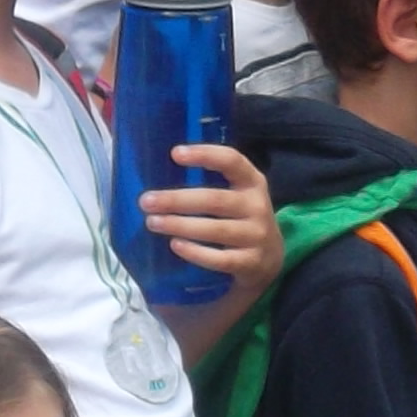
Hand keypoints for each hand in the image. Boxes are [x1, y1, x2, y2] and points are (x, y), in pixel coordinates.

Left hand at [139, 142, 277, 288]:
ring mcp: (256, 236)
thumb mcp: (237, 195)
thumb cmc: (240, 218)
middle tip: (146, 201)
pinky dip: (195, 252)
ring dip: (180, 225)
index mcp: (253, 182)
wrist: (269, 259)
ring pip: (216, 230)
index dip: (205, 155)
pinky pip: (220, 259)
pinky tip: (175, 245)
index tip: (174, 154)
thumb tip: (160, 175)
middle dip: (178, 200)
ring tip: (152, 222)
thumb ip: (212, 184)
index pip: (232, 161)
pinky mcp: (251, 263)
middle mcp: (258, 206)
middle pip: (216, 200)